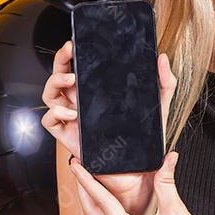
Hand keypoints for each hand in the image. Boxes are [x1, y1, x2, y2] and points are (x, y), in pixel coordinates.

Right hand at [41, 39, 176, 214]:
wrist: (137, 173)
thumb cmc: (144, 142)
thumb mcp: (158, 108)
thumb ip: (164, 83)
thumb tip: (162, 58)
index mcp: (96, 94)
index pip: (79, 68)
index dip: (73, 54)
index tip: (77, 41)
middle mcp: (81, 104)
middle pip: (60, 76)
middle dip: (60, 60)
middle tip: (69, 49)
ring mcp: (72, 120)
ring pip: (50, 95)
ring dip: (55, 83)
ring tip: (72, 81)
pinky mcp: (67, 137)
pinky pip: (50, 121)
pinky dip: (56, 113)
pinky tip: (72, 113)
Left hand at [69, 151, 214, 214]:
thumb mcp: (177, 211)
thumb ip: (167, 183)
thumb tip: (168, 158)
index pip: (102, 201)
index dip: (87, 181)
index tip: (77, 166)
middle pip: (93, 214)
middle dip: (83, 191)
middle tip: (77, 170)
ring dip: (90, 208)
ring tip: (88, 189)